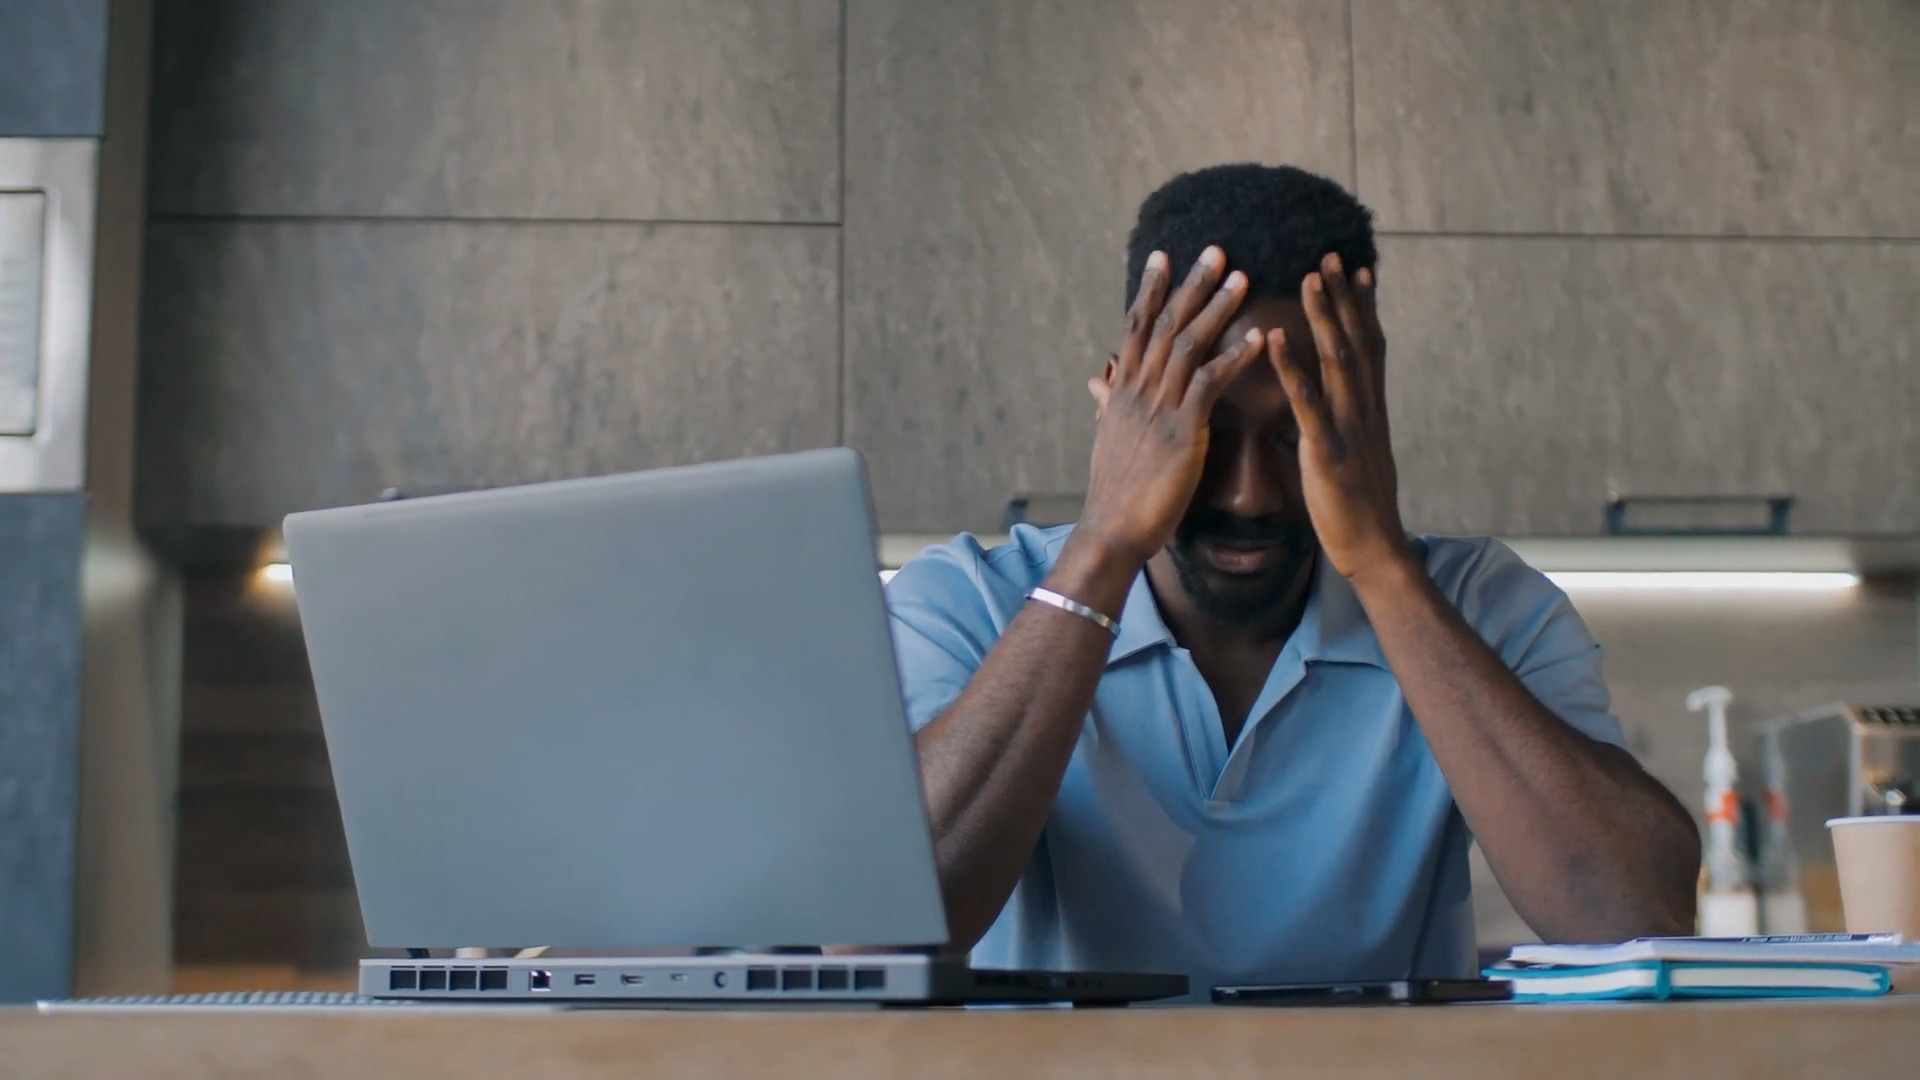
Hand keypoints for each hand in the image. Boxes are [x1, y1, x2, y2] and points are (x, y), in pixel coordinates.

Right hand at [1078, 246, 1265, 566]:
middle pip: (1164, 323)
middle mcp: (1137, 391)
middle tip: (1216, 249)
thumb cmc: (1115, 491)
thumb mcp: (1106, 437)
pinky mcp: (1181, 431)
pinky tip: (1259, 339)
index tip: (1163, 255)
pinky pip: (1210, 384)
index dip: (1150, 289)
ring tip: (1243, 278)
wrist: (1112, 530)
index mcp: (1122, 391)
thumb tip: (1098, 378)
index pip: (1135, 327)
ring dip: (1217, 308)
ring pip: (1188, 344)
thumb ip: (1108, 402)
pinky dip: (1235, 358)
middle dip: (1190, 284)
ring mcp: (1158, 409)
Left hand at [1266, 253, 1411, 582]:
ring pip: (1337, 360)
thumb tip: (1347, 405)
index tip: (1356, 269)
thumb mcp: (1359, 456)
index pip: (1370, 346)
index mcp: (1370, 410)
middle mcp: (1365, 409)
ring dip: (1324, 316)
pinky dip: (1292, 366)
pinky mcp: (1328, 450)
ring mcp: (1349, 427)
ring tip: (1310, 277)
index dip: (1363, 307)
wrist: (1374, 549)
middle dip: (1344, 297)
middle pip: (1356, 341)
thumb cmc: (1359, 508)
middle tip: (1331, 254)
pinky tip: (1276, 337)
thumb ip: (1351, 424)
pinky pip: (1307, 401)